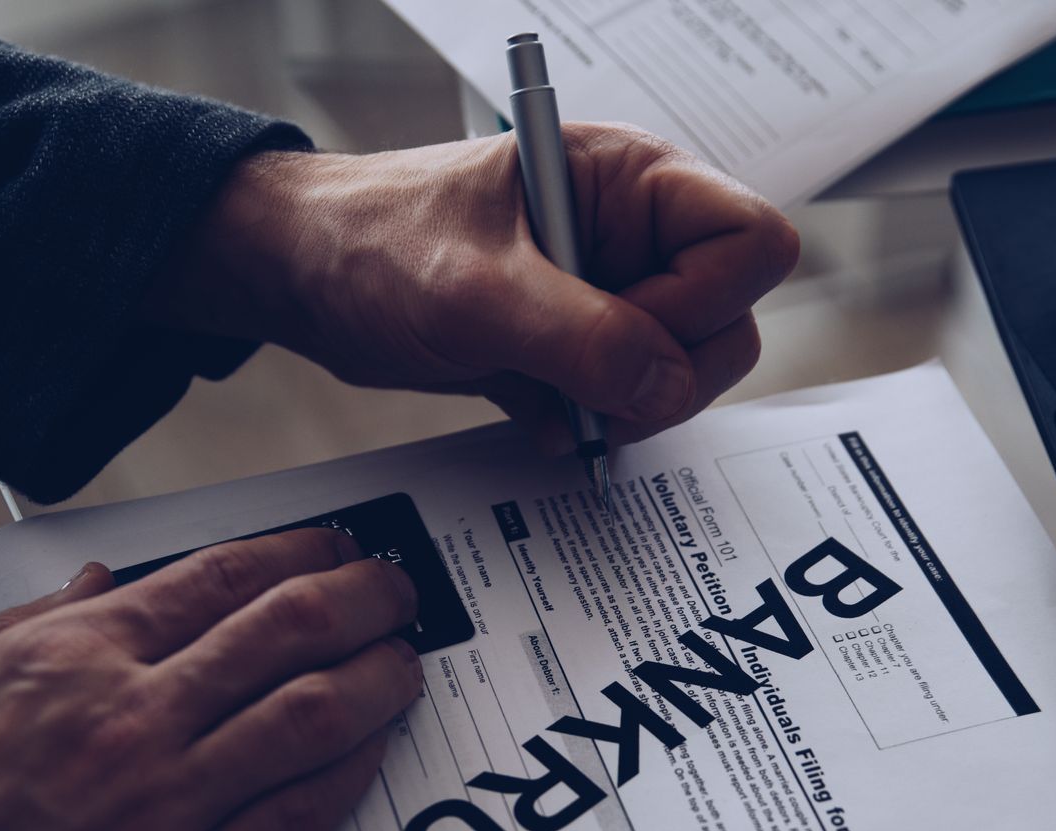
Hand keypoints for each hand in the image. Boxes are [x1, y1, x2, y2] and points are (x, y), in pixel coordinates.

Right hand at [0, 530, 420, 830]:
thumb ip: (17, 629)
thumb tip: (100, 582)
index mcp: (62, 660)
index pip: (217, 578)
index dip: (299, 555)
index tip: (337, 549)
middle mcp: (126, 719)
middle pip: (288, 631)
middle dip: (364, 599)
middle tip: (399, 593)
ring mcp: (162, 812)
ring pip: (312, 717)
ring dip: (380, 679)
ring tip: (411, 664)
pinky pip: (296, 824)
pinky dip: (349, 778)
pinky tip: (374, 756)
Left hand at [147, 125, 800, 452]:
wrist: (305, 277)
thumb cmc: (374, 244)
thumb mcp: (478, 291)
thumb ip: (583, 338)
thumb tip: (666, 386)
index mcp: (632, 181)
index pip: (750, 243)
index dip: (704, 303)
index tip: (624, 329)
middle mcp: (636, 234)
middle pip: (730, 322)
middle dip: (666, 373)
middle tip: (588, 385)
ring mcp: (611, 294)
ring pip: (684, 373)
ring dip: (627, 407)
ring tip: (550, 397)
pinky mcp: (580, 347)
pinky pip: (630, 402)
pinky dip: (592, 424)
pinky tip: (534, 410)